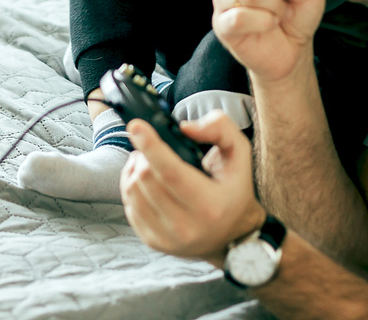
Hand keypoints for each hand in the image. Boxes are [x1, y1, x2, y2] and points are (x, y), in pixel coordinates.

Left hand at [122, 110, 265, 265]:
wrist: (233, 233)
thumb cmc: (233, 187)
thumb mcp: (238, 152)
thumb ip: (220, 128)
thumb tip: (184, 128)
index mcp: (210, 205)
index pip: (171, 172)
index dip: (151, 146)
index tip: (136, 126)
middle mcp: (188, 227)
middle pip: (146, 179)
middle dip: (143, 154)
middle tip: (150, 146)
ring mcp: (167, 238)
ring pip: (132, 191)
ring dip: (134, 169)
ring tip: (146, 161)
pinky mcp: (153, 241)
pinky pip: (129, 207)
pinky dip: (131, 187)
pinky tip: (144, 180)